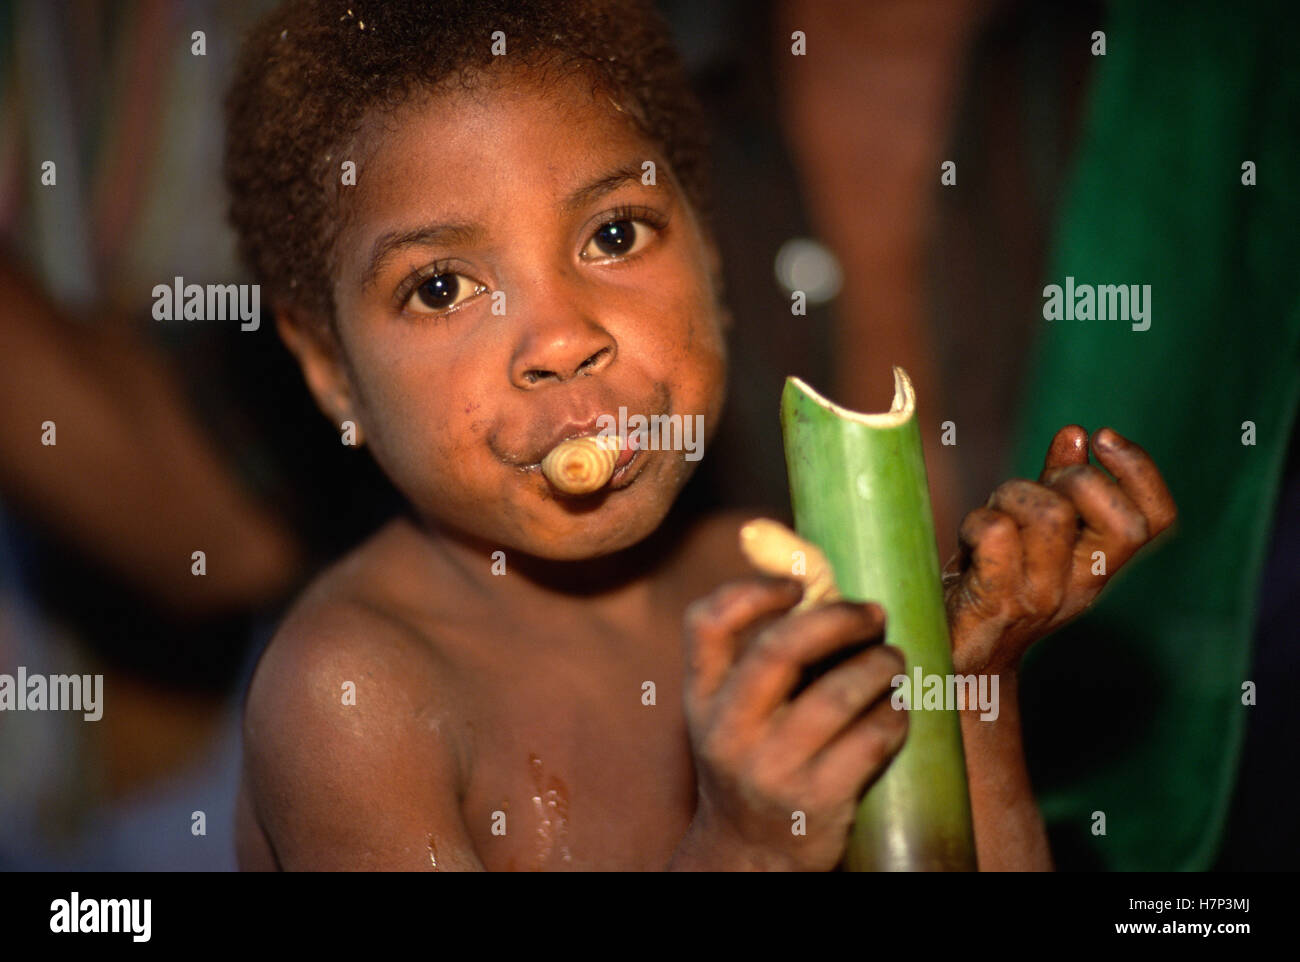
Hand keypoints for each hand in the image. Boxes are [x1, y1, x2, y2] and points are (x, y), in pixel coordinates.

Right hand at [672, 578, 906, 870]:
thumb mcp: (736, 701)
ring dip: (880, 667)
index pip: (707, 623)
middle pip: (781, 649)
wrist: (752, 853)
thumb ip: (760, 629)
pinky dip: (894, 716)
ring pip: (839, 695)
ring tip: (892, 662)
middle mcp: (728, 730)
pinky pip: (871, 739)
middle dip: (839, 620)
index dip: (756, 590)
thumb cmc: (754, 754)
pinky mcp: (818, 800)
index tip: (800, 586)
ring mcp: (771, 769)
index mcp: (702, 697)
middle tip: (873, 613)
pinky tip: (895, 712)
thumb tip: (774, 537)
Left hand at [944, 426, 1176, 675]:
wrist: (952, 661)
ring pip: (1051, 514)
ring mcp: (1039, 597)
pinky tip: (969, 537)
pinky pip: (998, 534)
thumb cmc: (988, 585)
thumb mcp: (1029, 534)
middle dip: (1073, 478)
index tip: (1104, 436)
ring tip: (993, 513)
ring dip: (1013, 494)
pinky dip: (977, 520)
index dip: (1141, 469)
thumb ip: (1056, 487)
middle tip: (1036, 487)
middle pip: (1115, 516)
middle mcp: (1079, 586)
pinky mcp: (994, 603)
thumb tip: (1076, 435)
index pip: (1156, 520)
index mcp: (1096, 567)